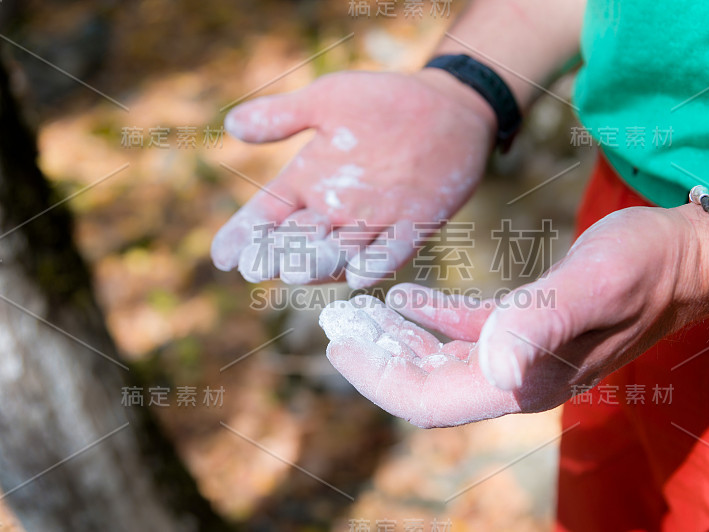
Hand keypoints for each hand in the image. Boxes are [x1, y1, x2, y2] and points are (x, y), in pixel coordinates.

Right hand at [211, 69, 494, 287]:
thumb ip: (284, 116)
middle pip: (297, 240)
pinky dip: (377, 262)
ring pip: (338, 252)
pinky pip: (392, 250)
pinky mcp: (413, 225)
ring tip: (295, 272)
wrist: (447, 106)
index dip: (244, 235)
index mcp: (308, 182)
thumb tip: (231, 123)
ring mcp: (373, 221)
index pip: (267, 215)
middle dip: (276, 256)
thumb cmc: (383, 102)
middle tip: (255, 267)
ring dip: (318, 264)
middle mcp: (335, 210)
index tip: (222, 256)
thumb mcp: (329, 101)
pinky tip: (361, 274)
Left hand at [321, 206, 708, 426]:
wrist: (684, 256)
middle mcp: (518, 377)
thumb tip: (495, 372)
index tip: (339, 342)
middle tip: (336, 320)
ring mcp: (522, 356)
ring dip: (397, 339)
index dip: (377, 378)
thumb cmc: (643, 266)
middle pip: (427, 383)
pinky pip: (466, 333)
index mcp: (525, 380)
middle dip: (377, 357)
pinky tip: (406, 296)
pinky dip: (430, 318)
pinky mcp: (528, 328)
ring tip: (359, 310)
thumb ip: (540, 324)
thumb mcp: (592, 285)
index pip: (430, 399)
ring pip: (441, 360)